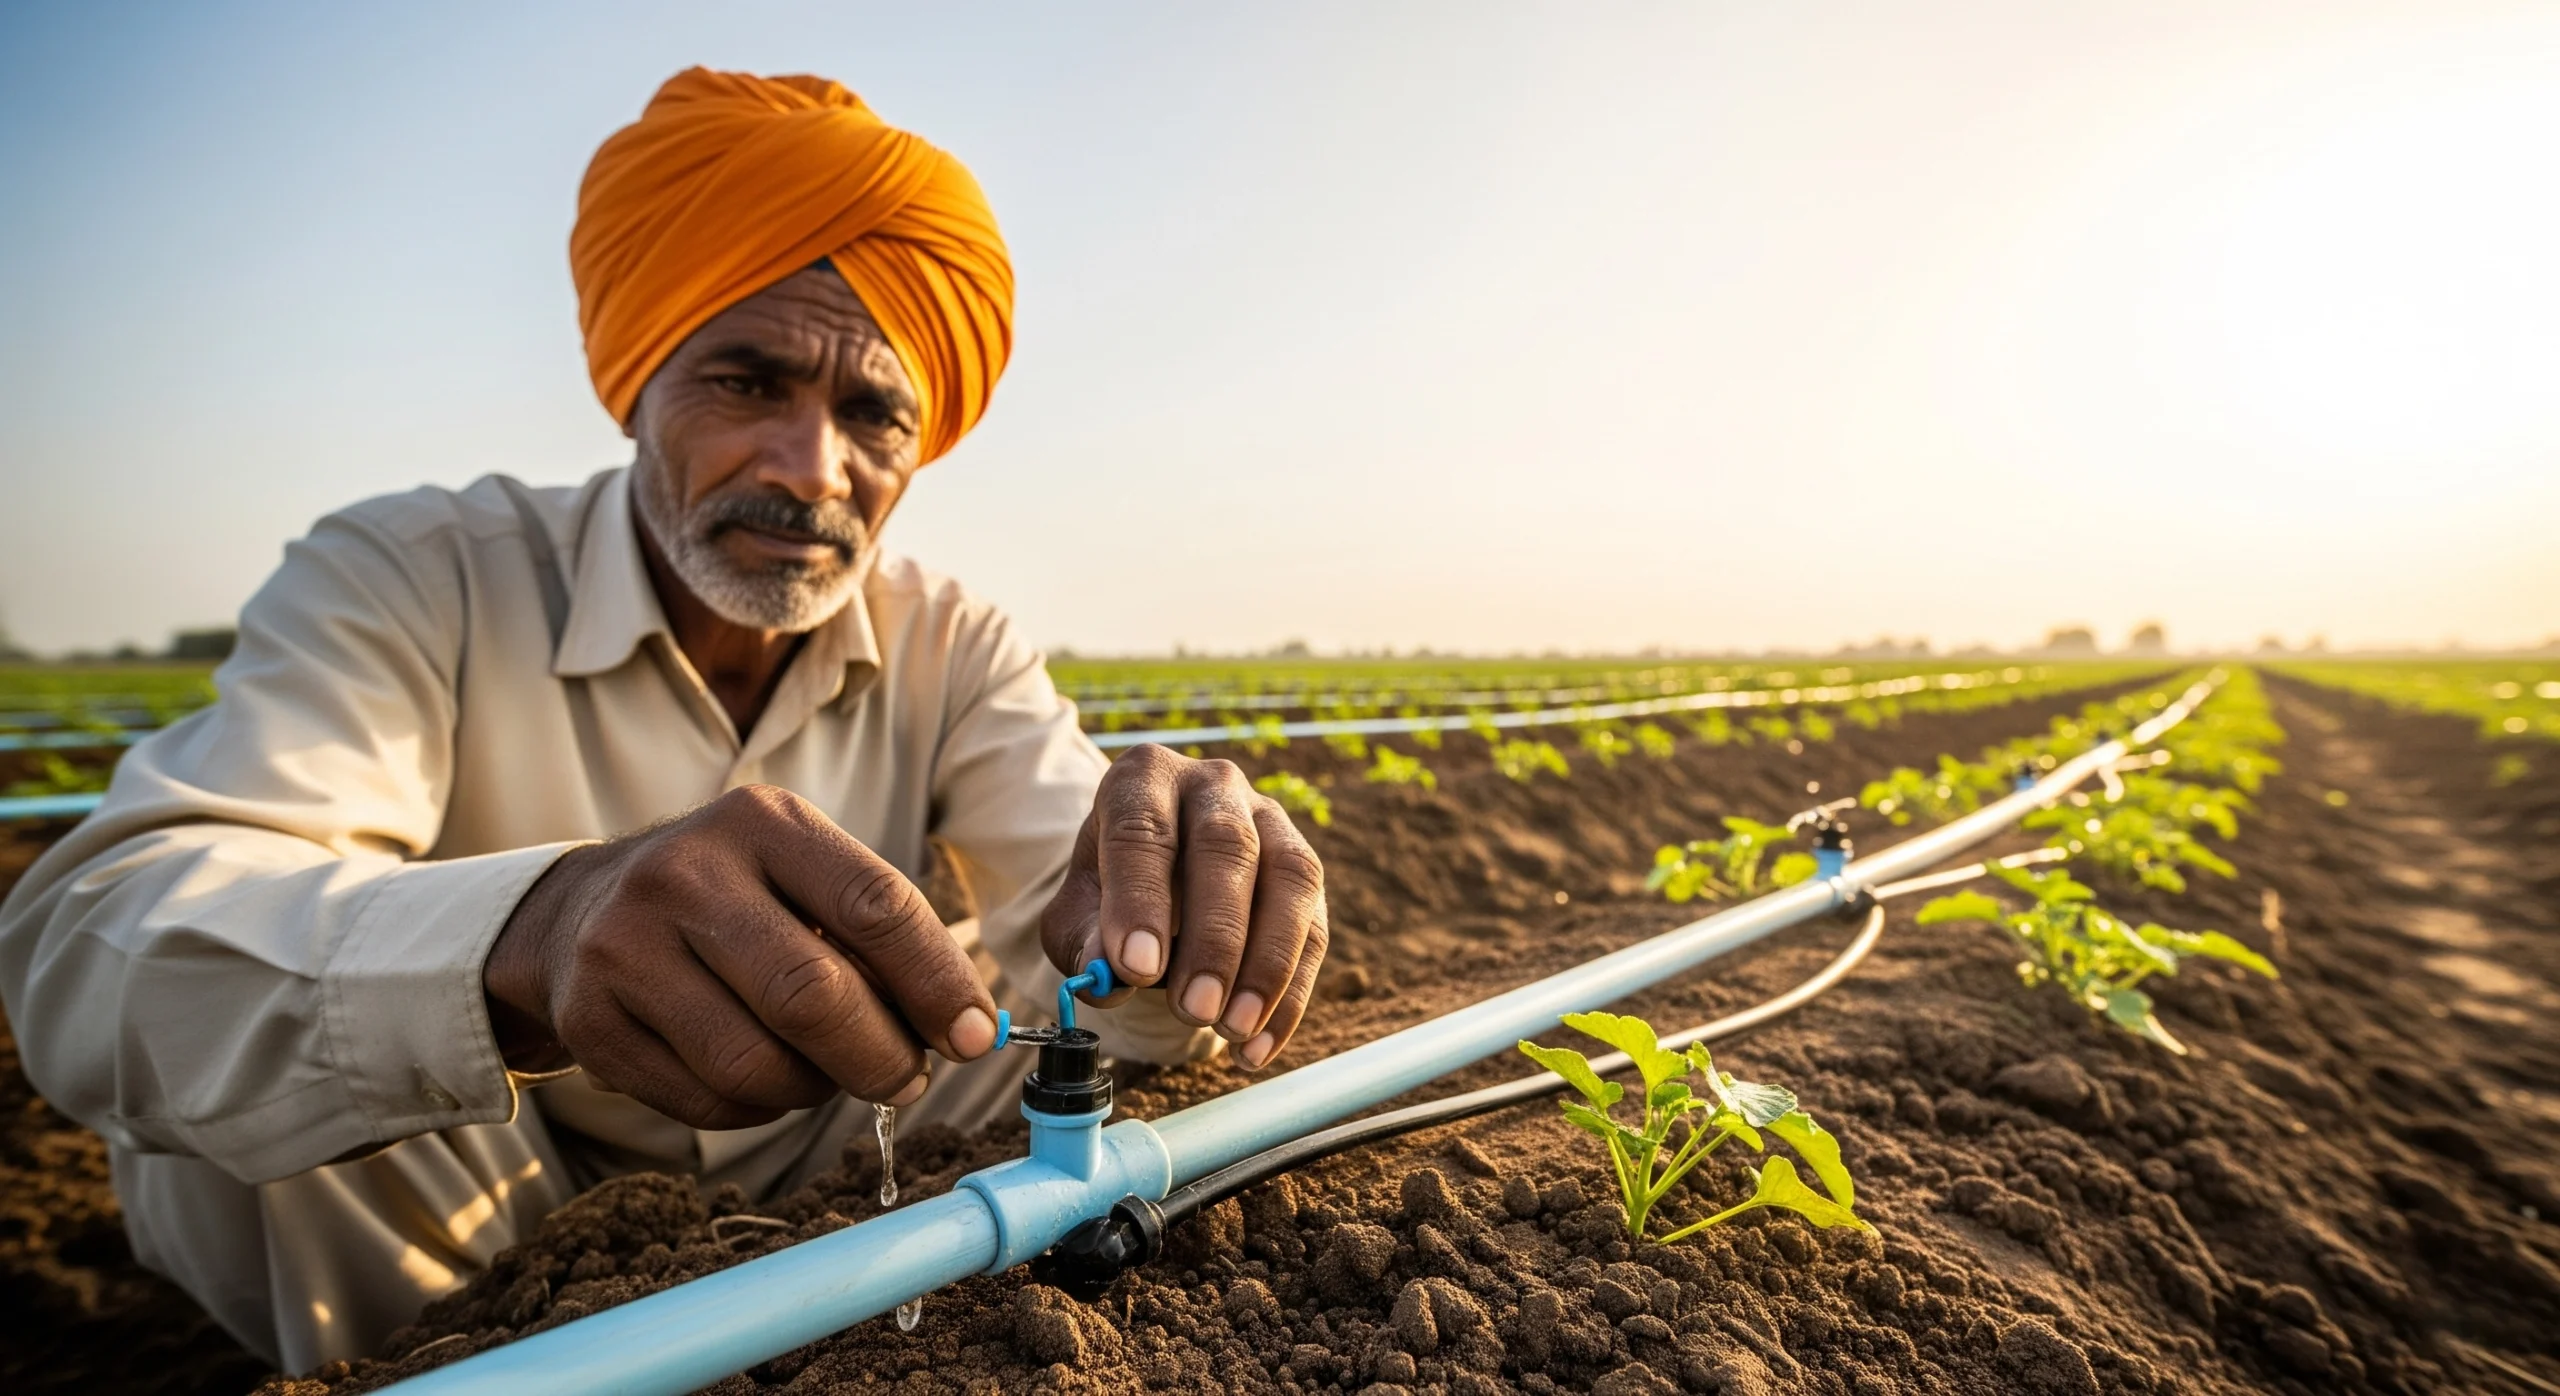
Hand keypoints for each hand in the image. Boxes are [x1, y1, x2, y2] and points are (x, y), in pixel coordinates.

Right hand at [483, 786, 998, 1128]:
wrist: (579, 913)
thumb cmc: (732, 900)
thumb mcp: (800, 876)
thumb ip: (878, 938)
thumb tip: (966, 1029)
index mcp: (763, 823)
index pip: (874, 904)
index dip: (938, 982)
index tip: (976, 1035)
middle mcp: (686, 874)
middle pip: (811, 995)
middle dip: (881, 1056)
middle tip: (909, 1079)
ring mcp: (626, 948)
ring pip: (754, 1063)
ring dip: (815, 1089)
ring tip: (827, 1073)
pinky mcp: (591, 1022)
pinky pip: (704, 1101)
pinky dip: (756, 1109)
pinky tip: (762, 1079)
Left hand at [1040, 747, 1327, 1069]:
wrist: (1155, 883)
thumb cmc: (1108, 896)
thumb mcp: (1077, 916)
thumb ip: (1084, 941)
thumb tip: (1110, 974)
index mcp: (1144, 778)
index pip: (1143, 829)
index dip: (1141, 899)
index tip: (1136, 968)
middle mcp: (1215, 786)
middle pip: (1227, 847)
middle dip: (1214, 936)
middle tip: (1193, 1009)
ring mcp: (1272, 822)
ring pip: (1289, 881)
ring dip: (1266, 964)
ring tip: (1230, 1030)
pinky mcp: (1306, 872)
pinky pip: (1315, 930)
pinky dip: (1289, 997)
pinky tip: (1256, 1047)